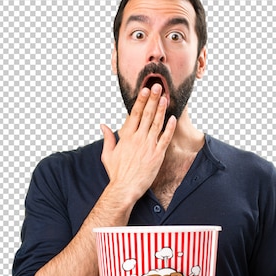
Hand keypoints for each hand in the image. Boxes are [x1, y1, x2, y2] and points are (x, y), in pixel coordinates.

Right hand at [100, 84, 176, 202]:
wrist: (125, 188)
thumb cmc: (116, 173)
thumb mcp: (107, 154)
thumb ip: (108, 138)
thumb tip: (103, 125)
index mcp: (126, 137)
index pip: (134, 114)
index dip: (141, 101)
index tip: (145, 90)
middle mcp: (138, 139)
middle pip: (146, 115)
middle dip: (153, 99)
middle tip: (158, 87)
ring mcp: (148, 146)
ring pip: (156, 124)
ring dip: (161, 110)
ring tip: (166, 97)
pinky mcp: (157, 155)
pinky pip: (165, 138)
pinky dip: (169, 128)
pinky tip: (173, 118)